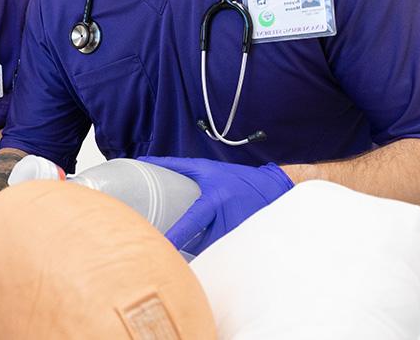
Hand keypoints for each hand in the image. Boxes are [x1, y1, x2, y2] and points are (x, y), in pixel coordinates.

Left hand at [138, 156, 293, 254]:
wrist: (274, 188)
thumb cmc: (236, 178)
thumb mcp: (207, 169)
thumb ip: (176, 166)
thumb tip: (145, 161)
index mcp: (216, 200)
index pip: (193, 221)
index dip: (178, 235)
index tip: (164, 246)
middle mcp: (229, 218)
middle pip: (202, 245)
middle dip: (188, 252)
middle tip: (171, 257)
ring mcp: (240, 234)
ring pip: (214, 253)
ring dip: (201, 256)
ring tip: (186, 258)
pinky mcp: (247, 242)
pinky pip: (227, 255)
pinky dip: (216, 256)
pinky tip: (208, 259)